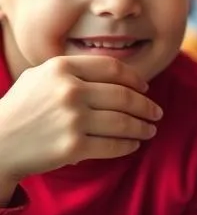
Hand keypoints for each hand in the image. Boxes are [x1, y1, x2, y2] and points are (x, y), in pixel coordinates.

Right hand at [0, 56, 160, 191]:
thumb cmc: (21, 109)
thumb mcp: (41, 77)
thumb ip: (75, 69)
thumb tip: (120, 74)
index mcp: (62, 68)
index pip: (113, 69)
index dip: (135, 79)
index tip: (145, 88)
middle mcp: (69, 90)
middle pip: (124, 96)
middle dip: (146, 106)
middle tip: (156, 112)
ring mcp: (72, 118)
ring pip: (123, 121)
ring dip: (142, 127)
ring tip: (149, 129)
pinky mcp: (73, 146)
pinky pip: (113, 144)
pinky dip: (128, 145)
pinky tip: (133, 145)